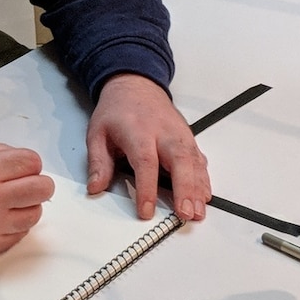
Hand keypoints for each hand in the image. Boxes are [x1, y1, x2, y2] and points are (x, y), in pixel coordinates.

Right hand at [0, 143, 55, 256]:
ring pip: (35, 213)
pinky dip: (15, 224)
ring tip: (8, 202)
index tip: (23, 167)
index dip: (29, 163)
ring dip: (27, 206)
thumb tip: (28, 163)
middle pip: (41, 189)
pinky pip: (21, 233)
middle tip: (25, 184)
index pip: (31, 162)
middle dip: (37, 183)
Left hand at [85, 74, 209, 221]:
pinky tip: (204, 194)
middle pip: (178, 161)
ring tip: (198, 211)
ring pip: (193, 161)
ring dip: (198, 187)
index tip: (146, 210)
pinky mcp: (187, 137)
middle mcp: (163, 132)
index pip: (145, 162)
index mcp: (138, 131)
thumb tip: (95, 187)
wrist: (135, 85)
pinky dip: (203, 178)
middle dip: (184, 189)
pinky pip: (198, 158)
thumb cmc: (117, 110)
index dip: (147, 188)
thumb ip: (98, 161)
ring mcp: (179, 134)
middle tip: (186, 214)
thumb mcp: (97, 132)